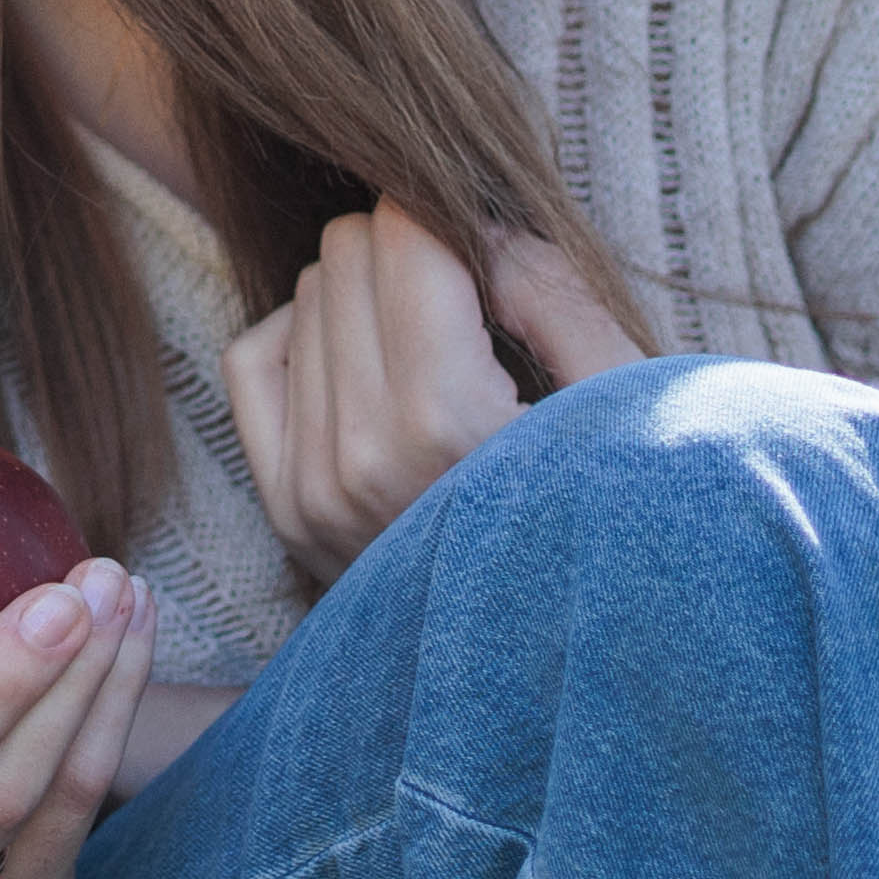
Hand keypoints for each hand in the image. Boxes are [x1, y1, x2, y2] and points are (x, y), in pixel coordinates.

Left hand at [223, 201, 637, 578]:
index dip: (456, 225)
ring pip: (304, 296)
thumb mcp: (626, 398)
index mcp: (448, 425)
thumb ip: (554, 291)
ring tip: (441, 358)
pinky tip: (374, 368)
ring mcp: (312, 491)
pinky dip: (304, 337)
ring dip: (369, 301)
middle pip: (345, 254)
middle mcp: (362, 460)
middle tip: (476, 311)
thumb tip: (474, 221)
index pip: (404, 233)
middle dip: (412, 257)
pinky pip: (252, 357)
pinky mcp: (287, 510)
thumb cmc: (620, 519)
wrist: (564, 657)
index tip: (500, 264)